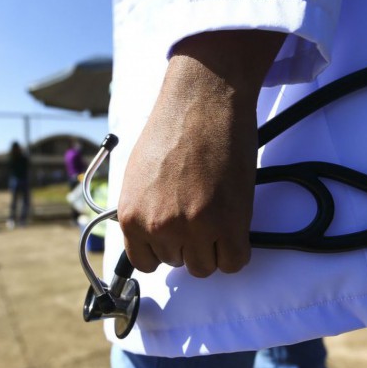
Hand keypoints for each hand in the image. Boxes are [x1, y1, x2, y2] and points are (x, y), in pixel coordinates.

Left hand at [118, 30, 285, 276]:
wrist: (203, 101)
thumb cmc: (172, 129)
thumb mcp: (139, 175)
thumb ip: (143, 210)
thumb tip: (151, 234)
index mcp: (131, 216)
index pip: (146, 262)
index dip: (164, 248)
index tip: (176, 235)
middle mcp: (158, 227)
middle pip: (178, 263)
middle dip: (189, 243)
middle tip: (200, 212)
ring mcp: (194, 228)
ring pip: (205, 266)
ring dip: (213, 246)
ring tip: (217, 214)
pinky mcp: (228, 224)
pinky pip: (233, 261)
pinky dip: (235, 249)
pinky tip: (235, 226)